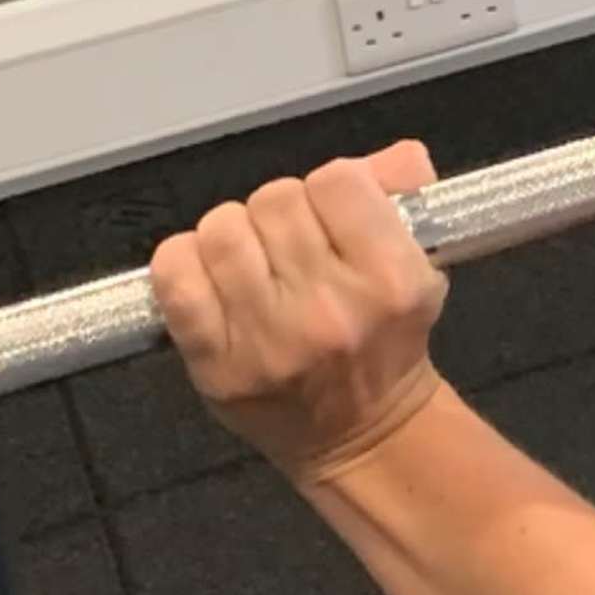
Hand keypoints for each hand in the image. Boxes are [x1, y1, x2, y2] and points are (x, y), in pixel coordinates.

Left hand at [150, 145, 447, 481]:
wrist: (360, 437)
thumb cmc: (387, 342)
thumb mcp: (419, 269)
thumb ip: (404, 200)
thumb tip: (398, 157)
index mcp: (390, 280)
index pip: (338, 181)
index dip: (333, 188)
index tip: (334, 213)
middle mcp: (330, 309)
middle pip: (275, 200)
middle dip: (280, 213)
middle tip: (289, 243)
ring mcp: (268, 340)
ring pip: (222, 231)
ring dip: (232, 235)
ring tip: (250, 260)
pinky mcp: (215, 365)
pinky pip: (175, 278)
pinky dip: (183, 263)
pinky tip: (206, 275)